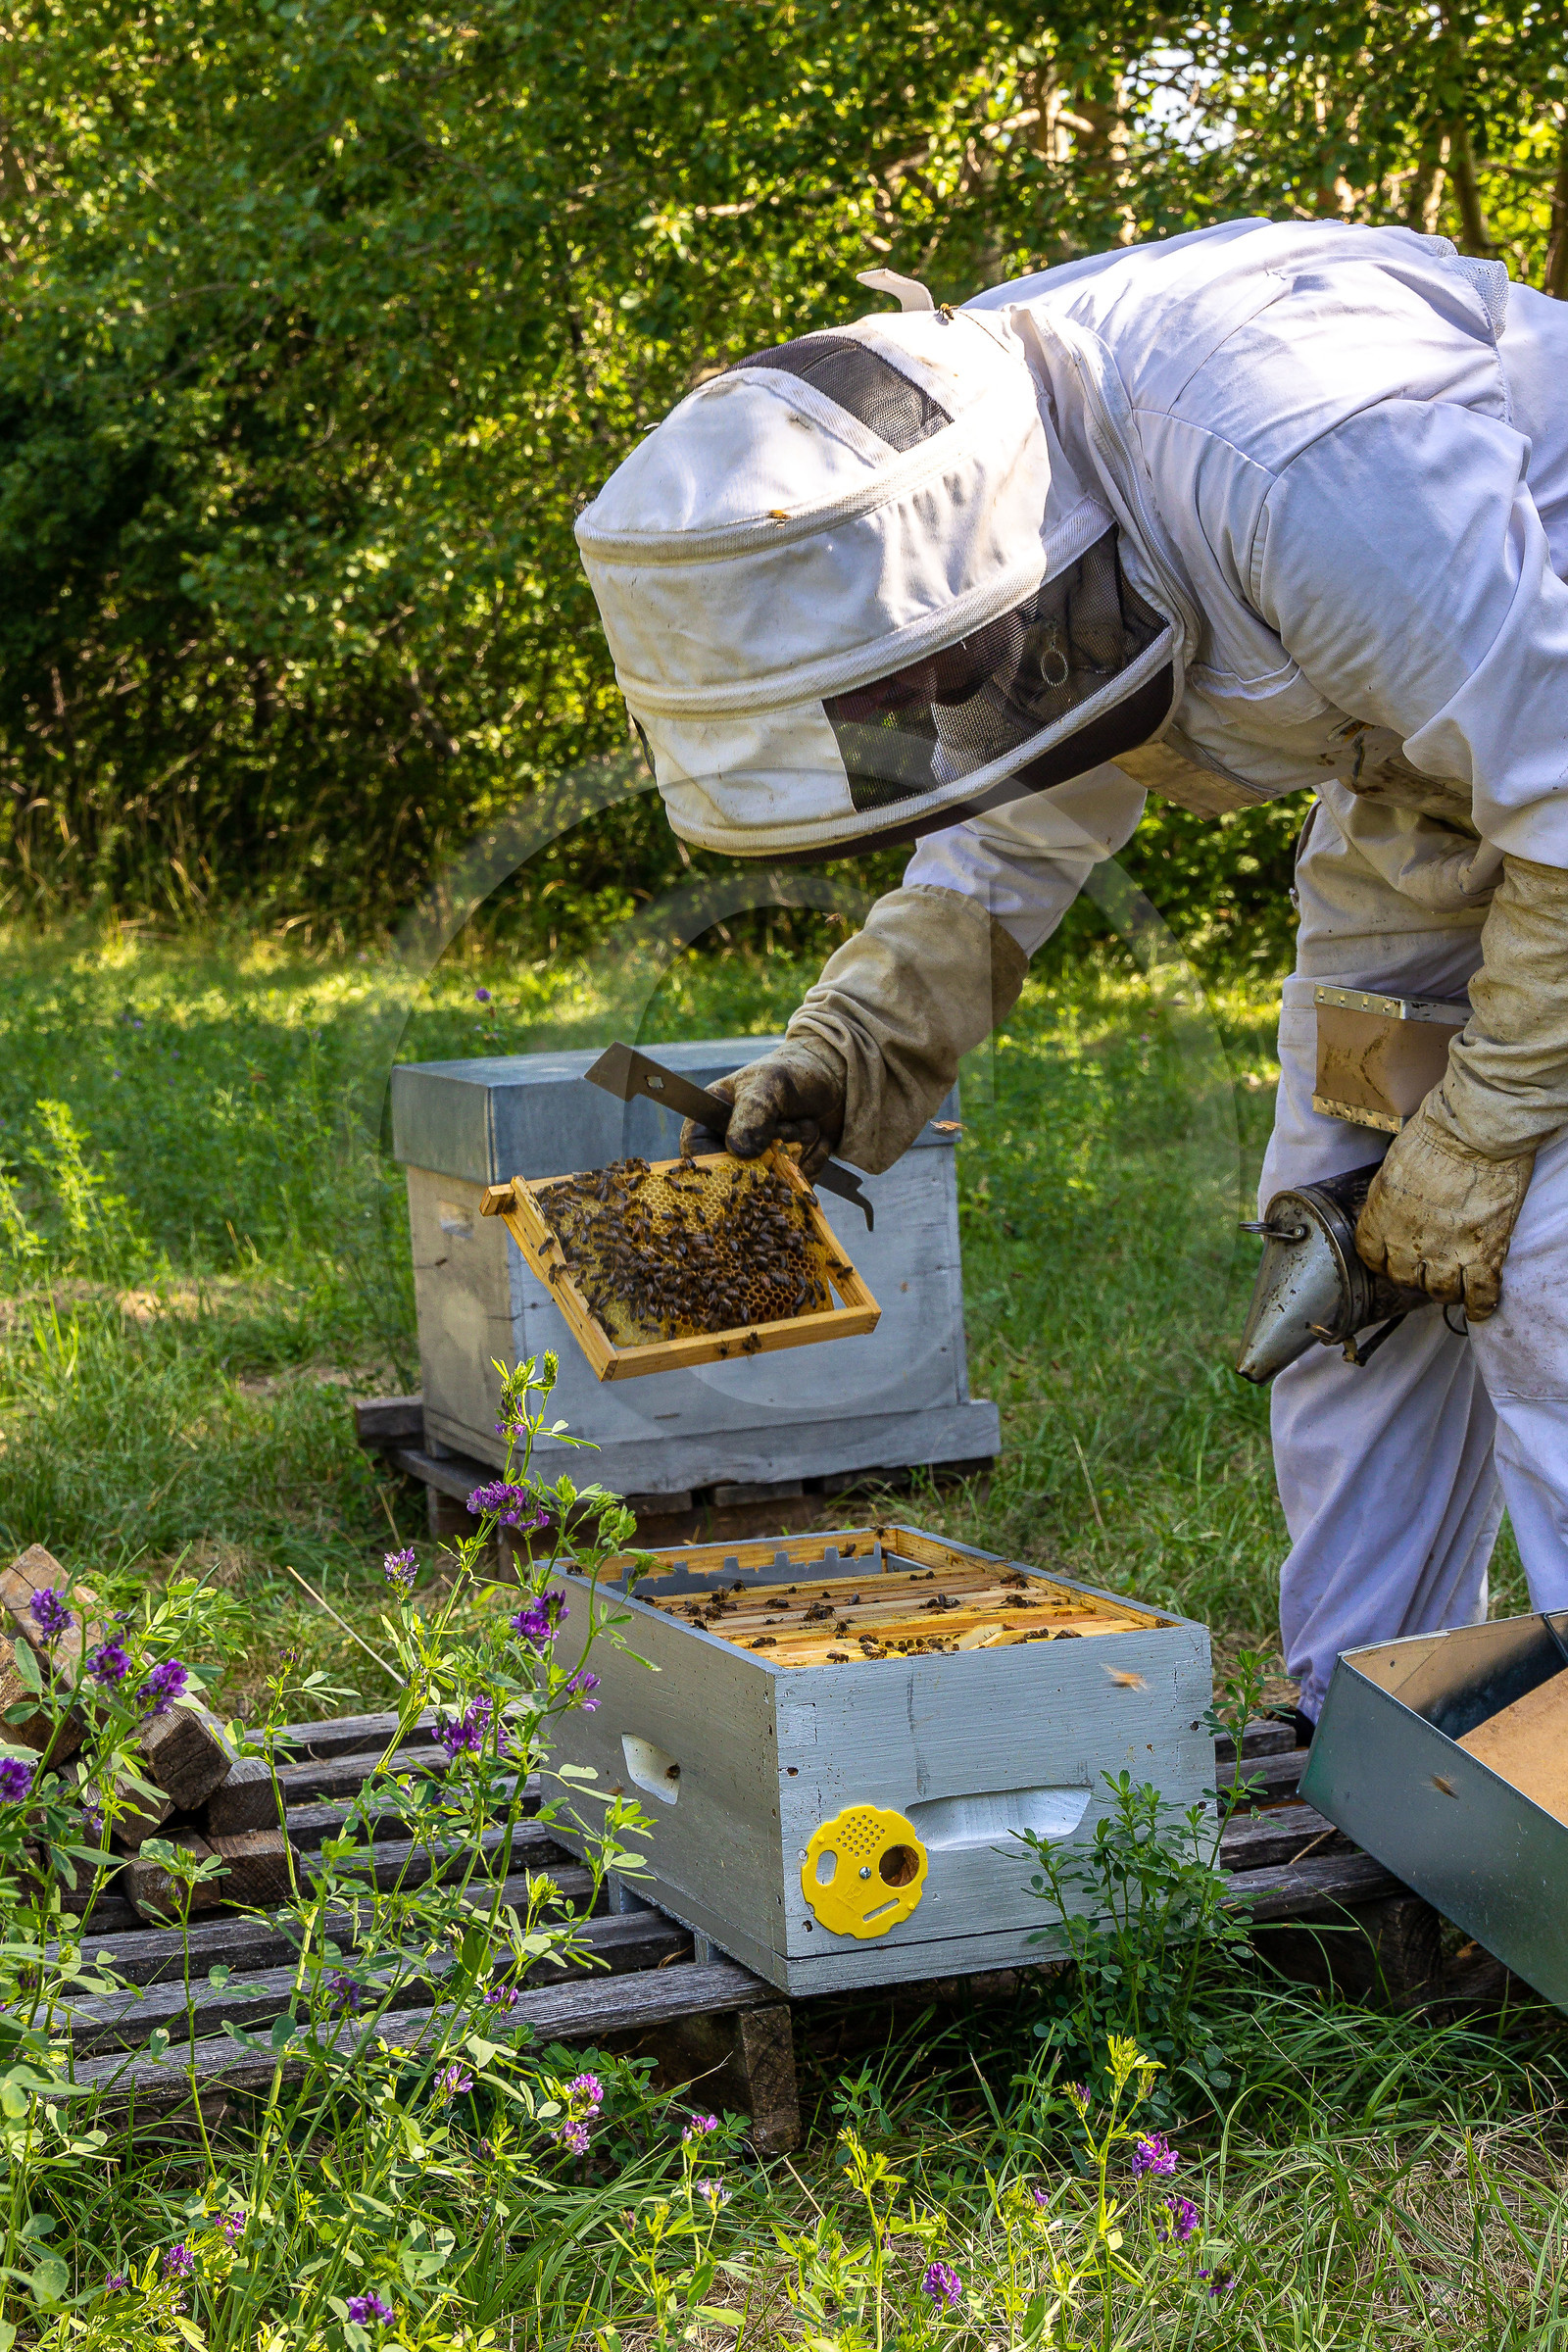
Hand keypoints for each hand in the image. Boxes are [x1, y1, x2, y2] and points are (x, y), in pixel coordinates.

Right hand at [678, 1043, 845, 1177]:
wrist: (836, 1079)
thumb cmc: (794, 1073)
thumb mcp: (769, 1085)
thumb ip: (753, 1114)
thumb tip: (740, 1151)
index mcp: (712, 1120)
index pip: (697, 1153)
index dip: (717, 1163)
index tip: (747, 1158)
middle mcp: (732, 1147)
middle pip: (738, 1176)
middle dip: (772, 1153)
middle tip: (791, 1126)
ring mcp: (759, 1165)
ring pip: (770, 1184)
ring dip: (798, 1155)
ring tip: (808, 1124)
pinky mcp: (785, 1177)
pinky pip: (794, 1190)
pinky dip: (813, 1164)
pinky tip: (818, 1138)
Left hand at [1354, 1110, 1533, 1320]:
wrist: (1474, 1134)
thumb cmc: (1433, 1138)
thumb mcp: (1392, 1169)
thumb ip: (1388, 1200)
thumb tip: (1392, 1212)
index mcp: (1381, 1219)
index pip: (1372, 1257)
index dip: (1384, 1261)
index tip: (1394, 1260)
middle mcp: (1407, 1242)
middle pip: (1404, 1278)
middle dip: (1414, 1276)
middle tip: (1428, 1268)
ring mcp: (1446, 1251)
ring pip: (1439, 1291)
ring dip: (1445, 1290)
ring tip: (1453, 1283)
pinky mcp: (1482, 1253)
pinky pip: (1479, 1293)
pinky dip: (1480, 1305)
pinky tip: (1479, 1307)